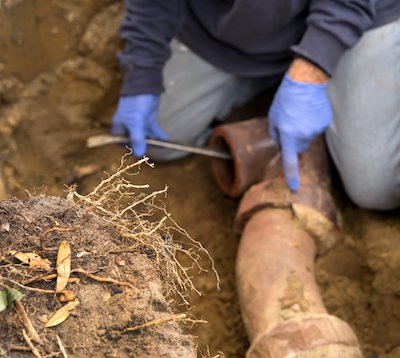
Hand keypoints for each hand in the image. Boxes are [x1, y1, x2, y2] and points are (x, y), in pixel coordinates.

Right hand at [111, 94, 167, 156]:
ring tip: (164, 147)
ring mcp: (138, 122)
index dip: (128, 147)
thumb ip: (137, 138)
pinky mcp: (148, 118)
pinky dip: (159, 136)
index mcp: (120, 126)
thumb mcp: (136, 122)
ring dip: (154, 142)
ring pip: (145, 137)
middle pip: (134, 141)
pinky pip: (153, 131)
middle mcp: (128, 126)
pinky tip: (166, 140)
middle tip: (155, 149)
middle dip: (144, 146)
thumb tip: (139, 154)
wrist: (146, 83)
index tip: (139, 150)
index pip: (121, 142)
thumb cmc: (136, 102)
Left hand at [268, 60, 331, 190]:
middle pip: (299, 147)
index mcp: (289, 135)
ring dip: (303, 130)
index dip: (291, 176)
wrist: (306, 81)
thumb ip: (275, 135)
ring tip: (300, 114)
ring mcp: (317, 130)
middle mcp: (304, 135)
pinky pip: (316, 129)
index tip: (294, 188)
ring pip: (308, 138)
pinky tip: (309, 111)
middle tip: (290, 124)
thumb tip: (280, 145)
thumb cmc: (286, 99)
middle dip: (294, 141)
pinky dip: (312, 123)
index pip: (290, 161)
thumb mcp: (273, 117)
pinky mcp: (326, 122)